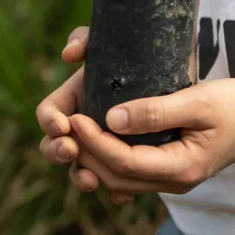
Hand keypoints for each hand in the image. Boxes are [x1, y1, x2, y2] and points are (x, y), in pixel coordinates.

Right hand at [37, 26, 137, 204]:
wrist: (185, 72)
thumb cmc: (150, 52)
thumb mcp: (121, 40)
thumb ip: (90, 40)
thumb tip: (69, 55)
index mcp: (77, 95)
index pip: (49, 113)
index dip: (50, 121)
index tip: (64, 125)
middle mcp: (86, 119)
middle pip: (55, 144)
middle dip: (57, 151)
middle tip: (71, 150)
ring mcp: (104, 140)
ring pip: (82, 166)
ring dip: (81, 175)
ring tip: (92, 180)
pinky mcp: (128, 156)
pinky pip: (114, 181)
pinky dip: (114, 189)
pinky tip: (124, 194)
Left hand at [68, 77, 234, 196]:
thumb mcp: (198, 101)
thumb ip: (156, 110)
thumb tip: (112, 117)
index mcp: (181, 167)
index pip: (124, 162)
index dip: (94, 141)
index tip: (74, 117)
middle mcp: (174, 181)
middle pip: (116, 177)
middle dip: (86, 153)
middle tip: (65, 124)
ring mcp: (171, 178)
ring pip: (120, 179)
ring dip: (93, 158)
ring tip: (74, 130)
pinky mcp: (169, 168)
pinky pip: (131, 173)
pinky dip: (108, 158)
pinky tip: (96, 137)